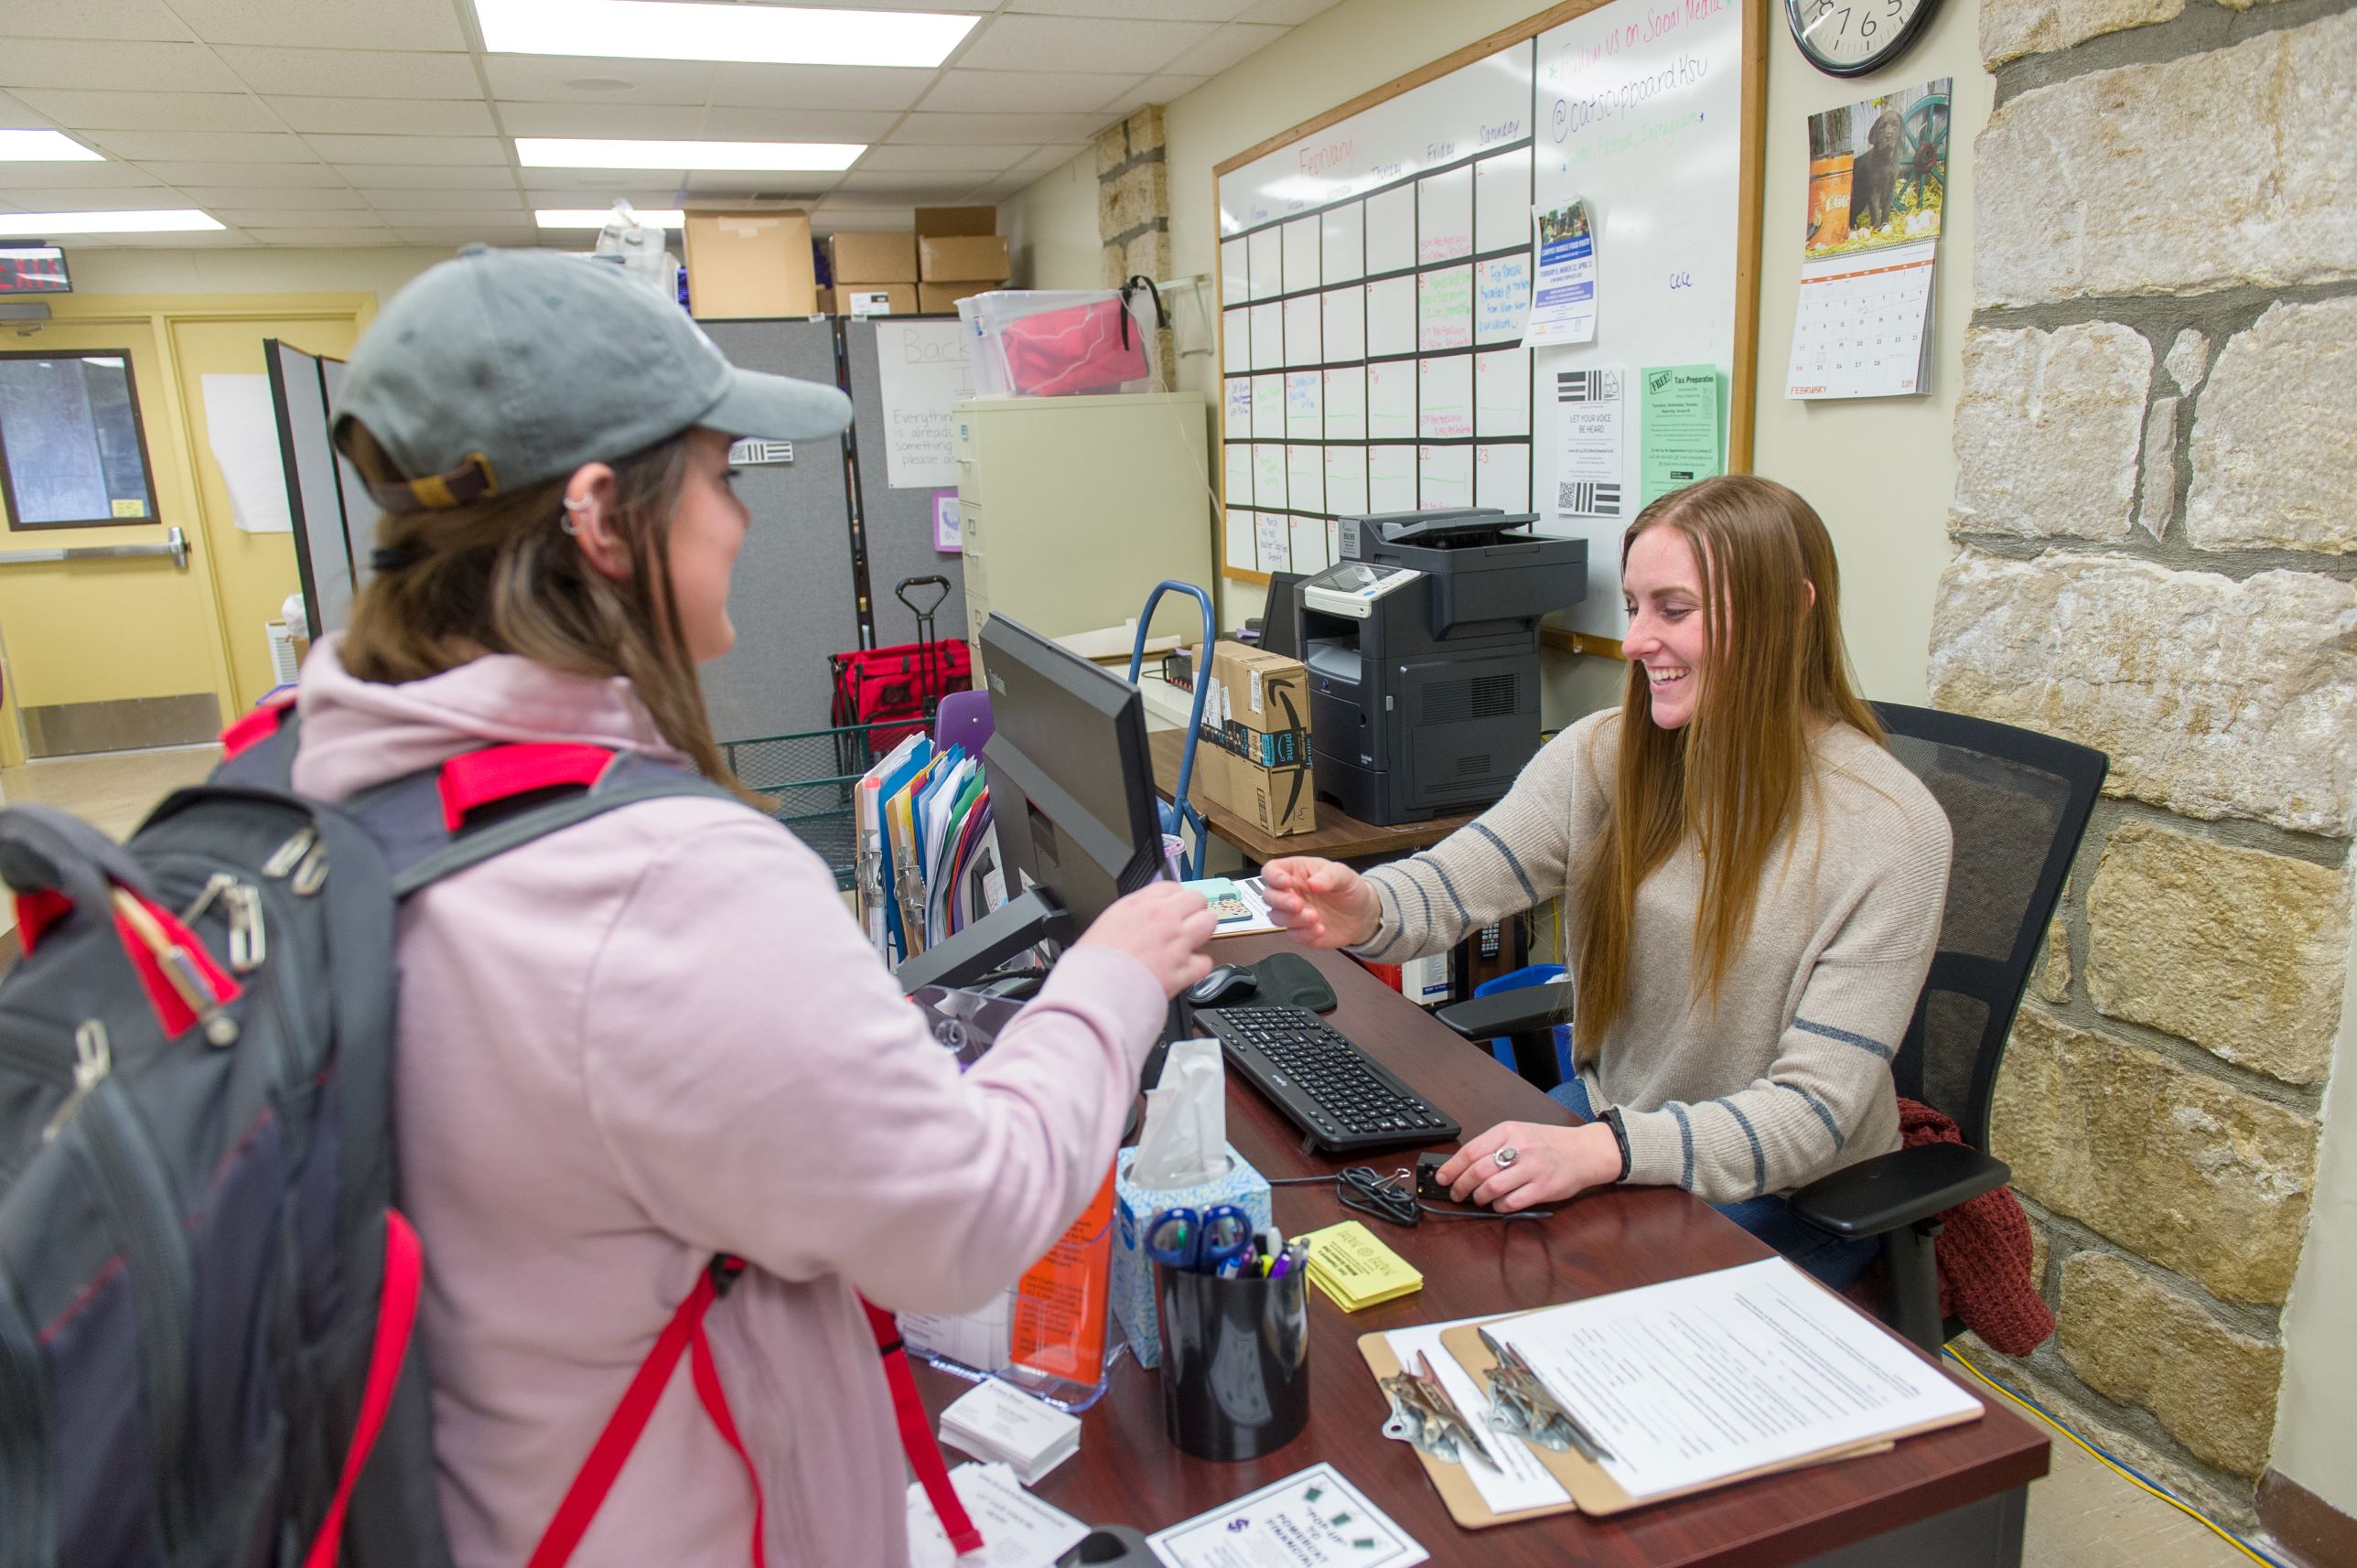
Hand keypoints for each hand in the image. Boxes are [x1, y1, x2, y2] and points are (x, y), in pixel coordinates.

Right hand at [1071, 882, 1216, 999]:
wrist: (1096, 990)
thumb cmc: (1093, 963)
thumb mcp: (1106, 923)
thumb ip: (1131, 915)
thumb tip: (1141, 916)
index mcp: (1140, 904)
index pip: (1172, 887)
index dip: (1174, 900)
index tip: (1172, 909)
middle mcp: (1163, 918)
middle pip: (1197, 899)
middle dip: (1193, 911)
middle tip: (1186, 924)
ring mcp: (1176, 943)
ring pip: (1209, 923)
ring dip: (1202, 932)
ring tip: (1190, 943)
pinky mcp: (1183, 969)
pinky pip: (1206, 961)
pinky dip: (1198, 967)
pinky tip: (1186, 969)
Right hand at [1259, 856, 1380, 948]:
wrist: (1362, 914)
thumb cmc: (1349, 888)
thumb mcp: (1343, 875)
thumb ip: (1329, 876)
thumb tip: (1312, 883)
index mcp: (1296, 872)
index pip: (1271, 870)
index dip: (1273, 876)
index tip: (1285, 882)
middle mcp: (1290, 892)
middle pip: (1268, 895)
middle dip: (1281, 901)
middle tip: (1299, 904)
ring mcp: (1293, 913)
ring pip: (1275, 916)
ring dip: (1292, 919)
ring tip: (1315, 917)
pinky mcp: (1299, 931)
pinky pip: (1292, 934)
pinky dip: (1303, 933)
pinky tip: (1320, 929)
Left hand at [1435, 1120, 1622, 1212]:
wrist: (1586, 1151)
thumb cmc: (1550, 1143)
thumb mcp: (1521, 1133)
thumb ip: (1495, 1145)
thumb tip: (1464, 1165)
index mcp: (1509, 1131)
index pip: (1472, 1150)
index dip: (1452, 1167)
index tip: (1442, 1178)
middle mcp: (1520, 1148)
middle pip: (1478, 1171)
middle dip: (1461, 1186)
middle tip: (1457, 1194)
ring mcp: (1533, 1169)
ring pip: (1492, 1188)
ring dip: (1479, 1198)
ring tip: (1478, 1199)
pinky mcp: (1543, 1188)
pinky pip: (1512, 1202)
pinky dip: (1499, 1207)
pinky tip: (1499, 1204)